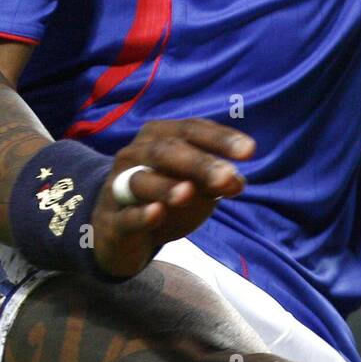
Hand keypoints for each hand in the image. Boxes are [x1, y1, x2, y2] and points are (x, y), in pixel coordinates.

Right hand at [91, 118, 254, 277]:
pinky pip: (125, 215)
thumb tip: (238, 181)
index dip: (220, 139)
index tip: (250, 150)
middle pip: (167, 151)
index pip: (192, 130)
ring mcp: (118, 185)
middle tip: (228, 176)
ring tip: (189, 192)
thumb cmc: (164, 197)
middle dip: (199, 163)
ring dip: (166, 186)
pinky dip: (141, 214)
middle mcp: (135, 153)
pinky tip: (157, 213)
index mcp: (159, 136)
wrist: (118, 231)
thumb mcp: (193, 186)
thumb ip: (215, 181)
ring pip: (142, 181)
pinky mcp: (111, 220)